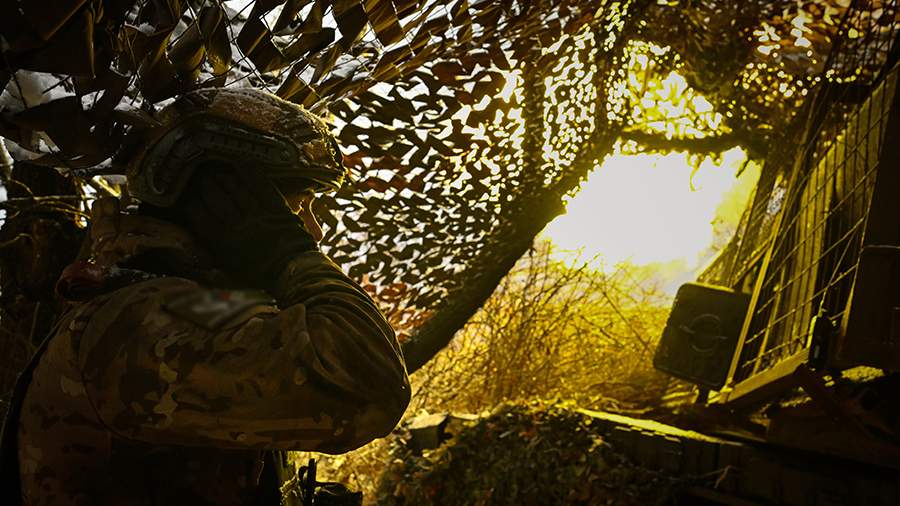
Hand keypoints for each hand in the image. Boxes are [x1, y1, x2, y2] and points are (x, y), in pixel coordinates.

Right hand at [178, 164, 317, 286]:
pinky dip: (251, 173)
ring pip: (237, 189)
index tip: (184, 194)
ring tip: (215, 168)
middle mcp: (239, 227)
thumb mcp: (230, 270)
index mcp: (225, 244)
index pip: (200, 217)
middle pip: (216, 198)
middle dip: (204, 184)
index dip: (190, 203)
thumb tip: (192, 244)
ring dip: (224, 176)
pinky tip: (241, 162)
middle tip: (197, 174)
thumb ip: (212, 254)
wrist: (293, 272)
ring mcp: (259, 216)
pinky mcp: (278, 208)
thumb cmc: (259, 275)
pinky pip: (262, 186)